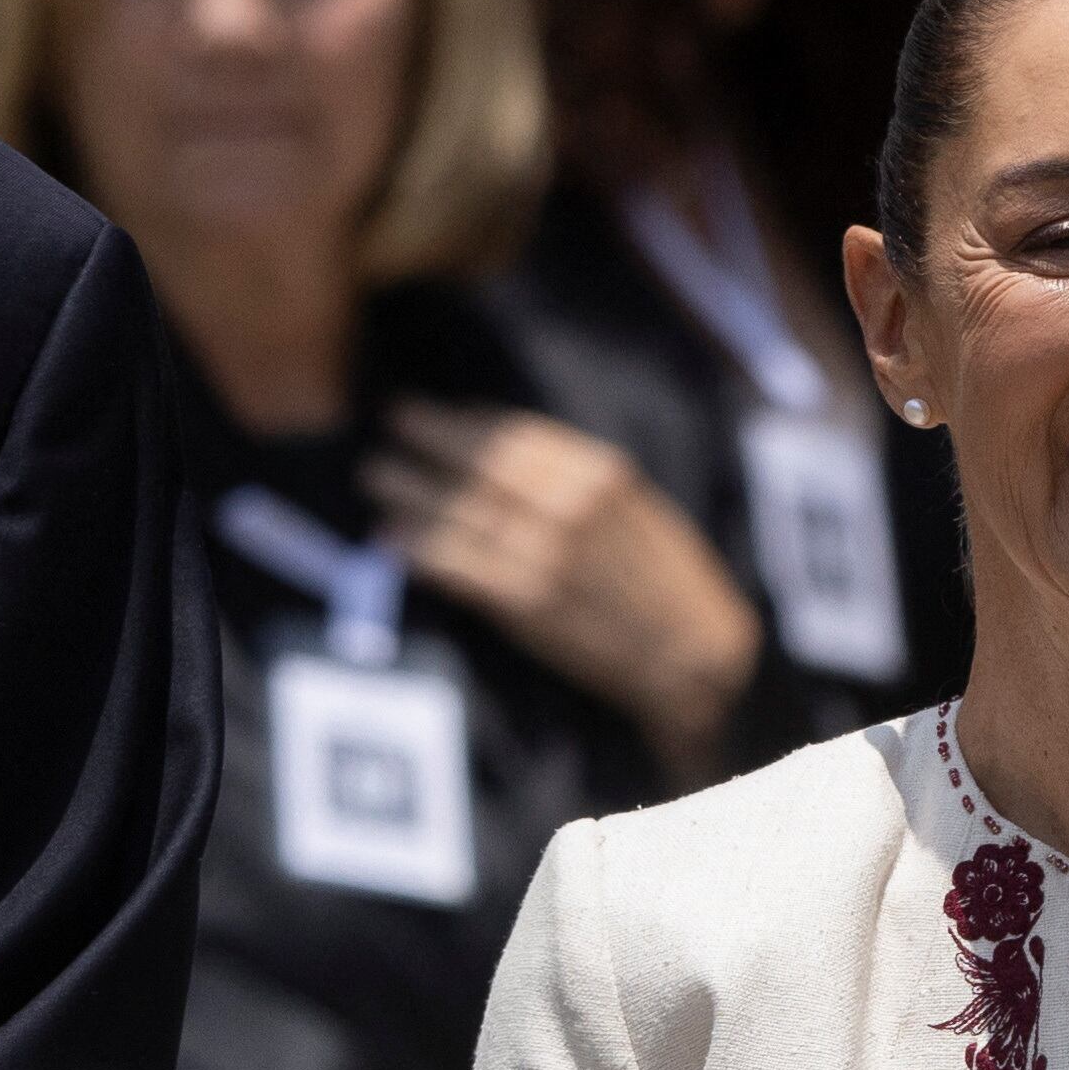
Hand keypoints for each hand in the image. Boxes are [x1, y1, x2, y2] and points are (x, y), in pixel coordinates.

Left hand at [365, 401, 762, 776]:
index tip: (433, 413)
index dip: (464, 422)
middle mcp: (567, 506)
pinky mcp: (526, 601)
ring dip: (408, 491)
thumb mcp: (637, 509)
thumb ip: (579, 479)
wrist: (693, 657)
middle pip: (478, 463)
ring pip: (459, 511)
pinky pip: (458, 566)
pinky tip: (389, 537)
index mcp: (599, 474)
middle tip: (389, 426)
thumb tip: (514, 451)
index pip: (514, 434)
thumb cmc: (668, 583)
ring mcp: (544, 553)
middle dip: (426, 440)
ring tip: (374, 477)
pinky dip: (419, 549)